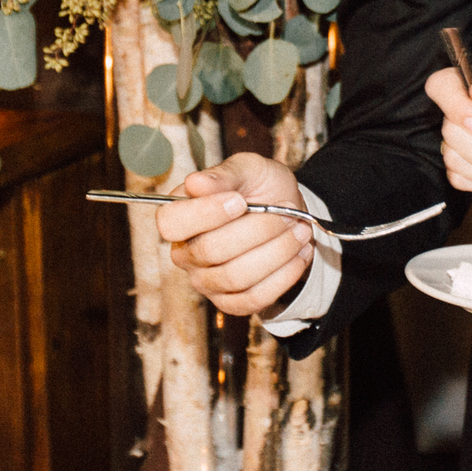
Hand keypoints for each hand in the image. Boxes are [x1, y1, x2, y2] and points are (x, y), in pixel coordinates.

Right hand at [156, 153, 314, 316]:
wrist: (287, 212)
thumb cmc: (260, 187)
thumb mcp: (247, 168)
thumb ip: (223, 174)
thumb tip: (195, 183)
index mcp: (179, 216)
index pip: (171, 223)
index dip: (205, 213)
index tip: (240, 200)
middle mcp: (185, 252)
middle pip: (211, 250)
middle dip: (258, 229)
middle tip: (287, 211)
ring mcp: (205, 281)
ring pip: (236, 276)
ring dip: (277, 252)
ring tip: (300, 230)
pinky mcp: (229, 302)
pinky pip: (253, 299)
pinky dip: (284, 276)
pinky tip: (299, 254)